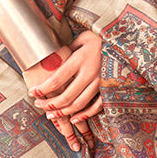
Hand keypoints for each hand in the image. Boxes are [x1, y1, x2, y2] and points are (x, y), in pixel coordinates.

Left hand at [23, 31, 102, 153]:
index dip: (42, 89)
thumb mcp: (82, 39)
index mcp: (80, 60)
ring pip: (79, 104)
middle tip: (39, 104)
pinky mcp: (109, 88)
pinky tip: (73, 119)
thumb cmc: (100, 38)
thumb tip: (53, 58)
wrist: (124, 41)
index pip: (56, 80)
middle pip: (66, 96)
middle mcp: (90, 73)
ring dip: (63, 112)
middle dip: (49, 104)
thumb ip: (68, 50)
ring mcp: (100, 83)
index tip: (32, 92)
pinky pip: (96, 107)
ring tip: (50, 114)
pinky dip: (84, 115)